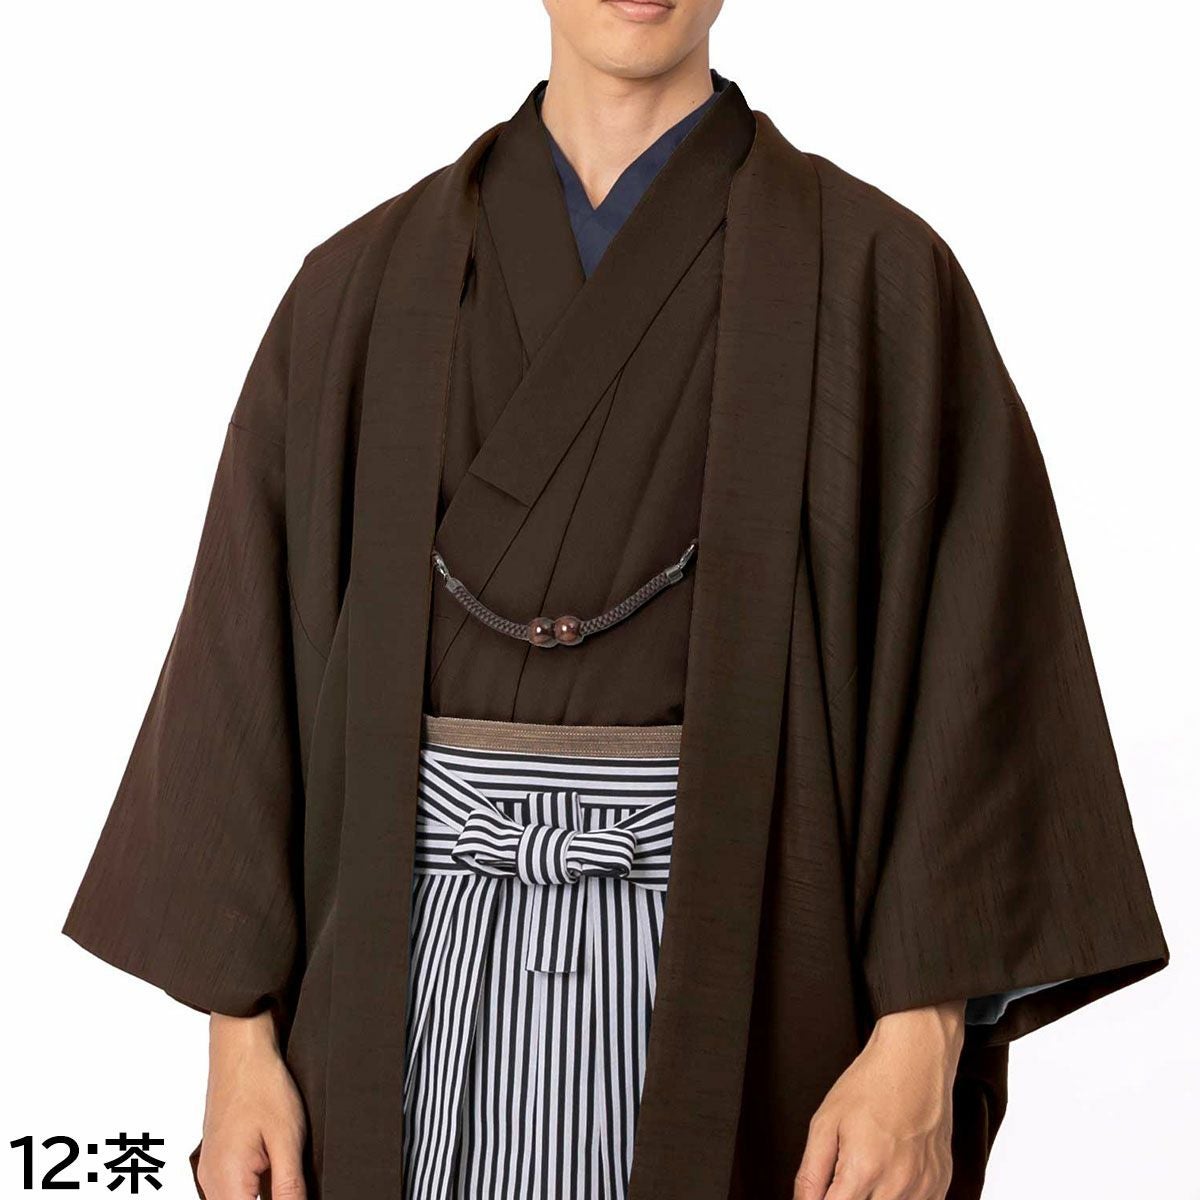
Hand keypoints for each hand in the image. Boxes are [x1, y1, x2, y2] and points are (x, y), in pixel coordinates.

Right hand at [196, 1010, 307, 1199]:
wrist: (240, 1049)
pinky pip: (235, 1190)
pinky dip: (256, 1187)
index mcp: (226, 1182)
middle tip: (295, 1183)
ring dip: (264, 1195)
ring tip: (284, 1166)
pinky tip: (276, 1168)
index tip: (294, 1194)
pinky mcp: (217, 1162)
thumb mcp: (287, 1139)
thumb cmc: (261, 1084)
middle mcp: (210, 1182)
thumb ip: (289, 1188)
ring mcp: (211, 1172)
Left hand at [794, 1001, 963, 1199]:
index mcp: (863, 1170)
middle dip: (848, 1198)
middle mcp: (897, 1186)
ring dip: (873, 1199)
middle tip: (843, 1177)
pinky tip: (889, 1175)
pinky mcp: (940, 1184)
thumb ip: (811, 1173)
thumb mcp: (825, 1123)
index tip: (821, 1191)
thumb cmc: (869, 1086)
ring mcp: (924, 1188)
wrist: (914, 1060)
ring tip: (867, 1169)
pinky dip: (898, 1198)